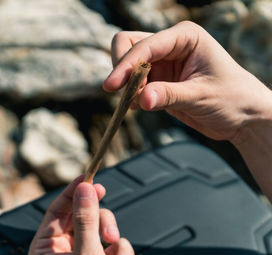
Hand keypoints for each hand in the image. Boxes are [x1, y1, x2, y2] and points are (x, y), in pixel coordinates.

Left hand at [28, 176, 133, 254]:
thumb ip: (85, 222)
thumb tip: (85, 189)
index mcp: (45, 250)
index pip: (56, 210)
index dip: (72, 191)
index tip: (87, 176)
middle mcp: (63, 251)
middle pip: (81, 216)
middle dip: (96, 213)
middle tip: (102, 192)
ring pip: (100, 229)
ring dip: (112, 233)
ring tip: (113, 244)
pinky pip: (114, 246)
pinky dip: (121, 253)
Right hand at [103, 21, 271, 142]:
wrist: (242, 117)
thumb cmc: (232, 99)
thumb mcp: (201, 96)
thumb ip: (169, 96)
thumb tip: (139, 99)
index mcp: (185, 37)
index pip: (144, 45)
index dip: (126, 65)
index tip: (111, 86)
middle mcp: (170, 45)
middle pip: (128, 45)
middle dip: (123, 70)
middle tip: (129, 95)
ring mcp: (162, 62)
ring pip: (127, 63)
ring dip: (126, 84)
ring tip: (139, 103)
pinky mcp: (158, 80)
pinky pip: (133, 83)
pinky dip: (131, 95)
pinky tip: (143, 105)